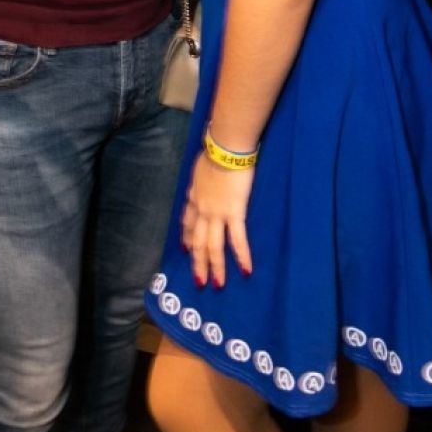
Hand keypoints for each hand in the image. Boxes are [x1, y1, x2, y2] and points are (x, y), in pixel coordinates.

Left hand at [182, 150, 254, 287]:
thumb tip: (204, 179)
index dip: (186, 238)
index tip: (185, 250)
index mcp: (194, 197)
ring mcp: (216, 213)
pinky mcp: (234, 212)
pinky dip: (241, 257)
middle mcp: (201, 209)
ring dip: (215, 267)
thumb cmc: (216, 151)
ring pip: (213, 246)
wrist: (225, 147)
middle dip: (198, 263)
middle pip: (197, 241)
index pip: (187, 223)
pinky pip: (237, 240)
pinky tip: (246, 270)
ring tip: (217, 284)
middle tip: (199, 281)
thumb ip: (202, 179)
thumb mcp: (201, 168)